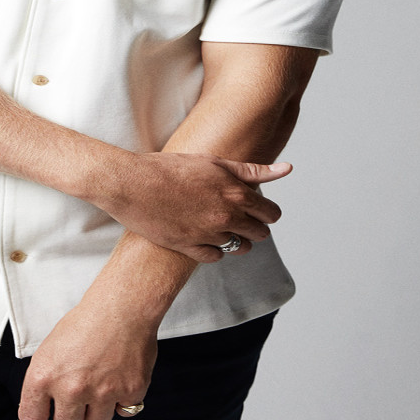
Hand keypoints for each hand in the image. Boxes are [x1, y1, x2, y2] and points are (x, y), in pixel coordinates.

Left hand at [17, 302, 156, 419]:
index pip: (32, 418)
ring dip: (99, 405)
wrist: (122, 307)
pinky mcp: (128, 392)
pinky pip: (124, 410)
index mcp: (45, 376)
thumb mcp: (51, 347)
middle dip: (73, 411)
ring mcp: (101, 393)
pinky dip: (123, 397)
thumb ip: (46, 379)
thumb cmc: (87, 320)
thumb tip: (45, 403)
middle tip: (81, 388)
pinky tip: (120, 374)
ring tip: (102, 377)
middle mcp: (71, 389)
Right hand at [95, 155, 292, 262]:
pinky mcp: (189, 248)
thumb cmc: (169, 167)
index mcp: (235, 193)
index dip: (268, 212)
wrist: (131, 184)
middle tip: (241, 217)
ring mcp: (208, 235)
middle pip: (259, 233)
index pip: (270, 213)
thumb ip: (252, 170)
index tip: (260, 210)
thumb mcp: (213, 162)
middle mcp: (226, 217)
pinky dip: (214, 248)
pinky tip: (204, 236)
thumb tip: (288, 168)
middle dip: (255, 226)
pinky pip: (215, 257)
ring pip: (238, 247)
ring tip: (221, 225)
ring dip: (236, 238)